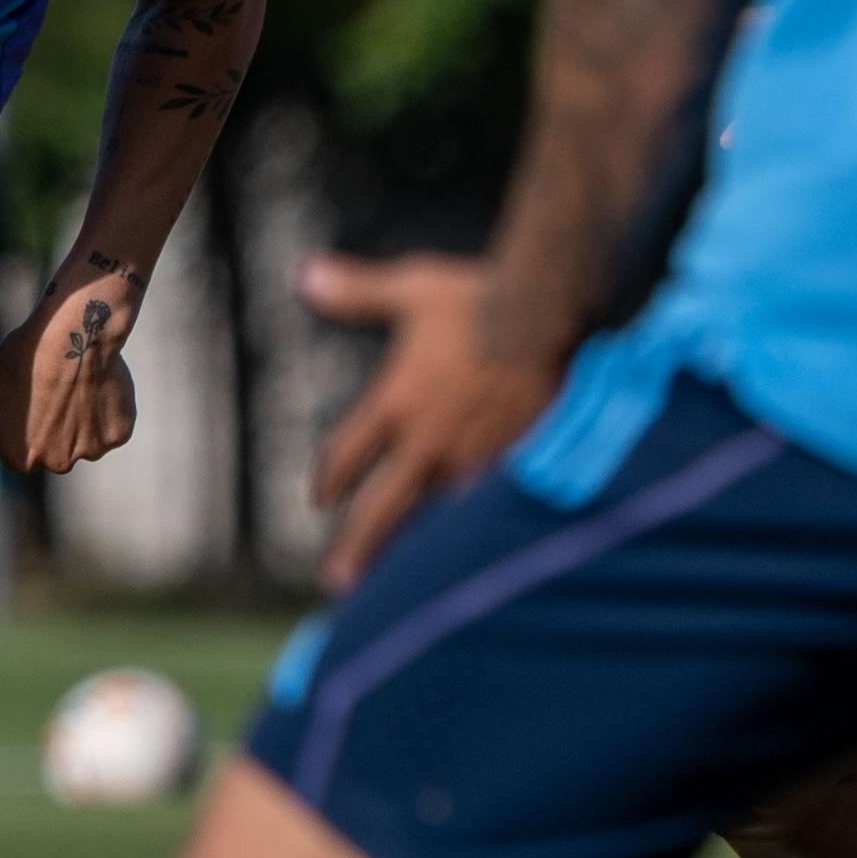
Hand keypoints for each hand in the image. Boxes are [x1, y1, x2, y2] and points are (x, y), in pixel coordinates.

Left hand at [0, 255, 143, 472]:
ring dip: (83, 422)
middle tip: (55, 392)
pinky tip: (98, 386)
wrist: (73, 332)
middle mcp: (55, 464)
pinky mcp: (119, 434)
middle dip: (55, 429)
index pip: (21, 454)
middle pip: (55, 452)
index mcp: (19, 458)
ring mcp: (90, 452)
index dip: (24, 424)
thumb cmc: (24, 357)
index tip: (30, 398)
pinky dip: (108, 412)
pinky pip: (112, 428)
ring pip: (85, 441)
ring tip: (78, 386)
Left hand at [300, 251, 563, 589]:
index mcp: (395, 404)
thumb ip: (357, 292)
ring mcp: (472, 462)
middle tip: (336, 582)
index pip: (346, 457)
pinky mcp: (514, 469)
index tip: (321, 499)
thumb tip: (305, 276)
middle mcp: (427, 443)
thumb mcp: (412, 289)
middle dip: (357, 547)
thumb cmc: (479, 298)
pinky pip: (483, 511)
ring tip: (405, 576)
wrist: (551, 316)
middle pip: (380, 510)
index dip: (329, 480)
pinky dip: (471, 531)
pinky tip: (473, 550)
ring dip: (416, 545)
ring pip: (433, 517)